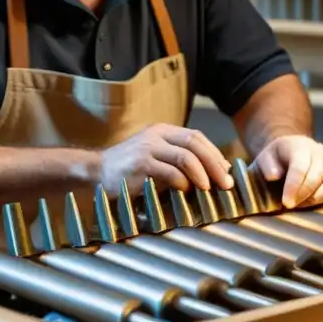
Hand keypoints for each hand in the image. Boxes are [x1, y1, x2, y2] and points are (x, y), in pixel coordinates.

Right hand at [100, 124, 232, 194]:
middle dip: (214, 164)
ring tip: (209, 187)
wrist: (96, 172)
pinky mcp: (140, 165)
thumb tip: (213, 172)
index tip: (226, 171)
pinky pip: (169, 172)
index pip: (196, 137)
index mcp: (163, 131)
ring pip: (185, 156)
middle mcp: (156, 135)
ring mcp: (148, 148)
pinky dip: (182, 182)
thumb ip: (178, 158)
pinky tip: (187, 191)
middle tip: (226, 182)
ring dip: (202, 173)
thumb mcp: (155, 155)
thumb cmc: (129, 169)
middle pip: (195, 144)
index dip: (214, 153)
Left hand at [252, 135, 322, 207]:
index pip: (299, 167)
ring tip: (299, 203)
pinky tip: (310, 201)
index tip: (286, 202)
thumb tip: (274, 176)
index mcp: (298, 145)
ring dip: (314, 197)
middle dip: (303, 195)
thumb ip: (266, 166)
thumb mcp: (264, 159)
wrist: (290, 150)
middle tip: (290, 206)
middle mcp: (318, 150)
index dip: (293, 187)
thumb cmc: (276, 159)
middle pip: (316, 175)